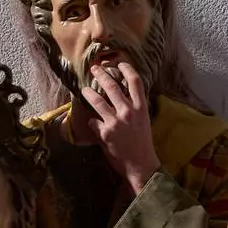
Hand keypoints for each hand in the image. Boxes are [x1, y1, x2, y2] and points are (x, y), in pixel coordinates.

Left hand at [80, 63, 161, 193]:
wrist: (140, 164)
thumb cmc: (142, 144)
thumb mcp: (143, 121)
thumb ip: (135, 108)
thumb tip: (124, 95)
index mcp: (141, 108)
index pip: (135, 82)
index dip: (127, 69)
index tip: (119, 63)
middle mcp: (128, 111)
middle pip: (112, 86)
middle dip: (101, 74)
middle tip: (94, 68)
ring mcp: (115, 121)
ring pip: (97, 100)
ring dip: (89, 93)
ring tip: (84, 89)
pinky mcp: (104, 132)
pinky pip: (92, 121)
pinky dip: (92, 122)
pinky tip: (92, 123)